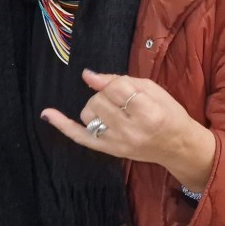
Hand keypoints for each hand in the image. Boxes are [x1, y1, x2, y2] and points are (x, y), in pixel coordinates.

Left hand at [41, 69, 216, 191]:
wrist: (177, 146)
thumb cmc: (169, 114)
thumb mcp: (153, 90)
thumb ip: (122, 81)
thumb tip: (88, 75)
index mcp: (148, 113)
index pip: (117, 89)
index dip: (112, 82)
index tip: (110, 81)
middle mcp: (131, 130)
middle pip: (99, 100)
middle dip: (106, 93)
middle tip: (121, 99)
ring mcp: (117, 143)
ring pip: (89, 114)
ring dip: (96, 106)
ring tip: (113, 109)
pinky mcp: (109, 150)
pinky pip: (79, 137)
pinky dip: (62, 125)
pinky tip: (48, 113)